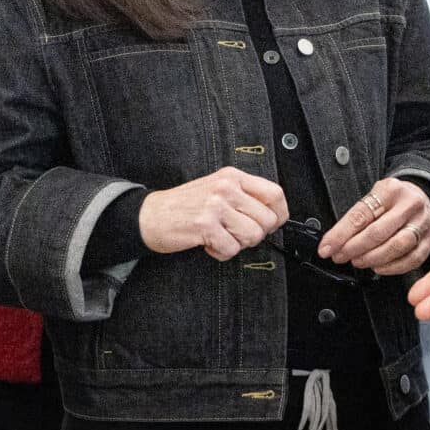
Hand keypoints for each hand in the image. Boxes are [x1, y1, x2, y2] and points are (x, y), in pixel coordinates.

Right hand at [139, 168, 289, 259]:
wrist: (150, 215)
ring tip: (220, 237)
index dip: (279, 214)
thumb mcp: (216, 189)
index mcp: (232, 177)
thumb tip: (273, 215)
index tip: (271, 224)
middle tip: (236, 234)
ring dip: (237, 244)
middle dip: (255, 234)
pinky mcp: (204, 225)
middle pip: (267, 219)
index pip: (275, 194)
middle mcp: (226, 188)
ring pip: (252, 236)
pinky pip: (231, 249)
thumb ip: (243, 196)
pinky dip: (221, 253)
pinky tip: (209, 244)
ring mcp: (215, 205)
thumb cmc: (184, 206)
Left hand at [320, 177, 429, 275]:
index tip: (326, 248)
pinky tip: (378, 267)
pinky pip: (412, 259)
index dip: (340, 235)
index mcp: (391, 190)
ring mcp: (424, 223)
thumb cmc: (392, 200)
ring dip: (372, 259)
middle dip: (354, 248)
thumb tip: (333, 242)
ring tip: (357, 261)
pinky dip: (392, 268)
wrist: (421, 197)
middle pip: (378, 232)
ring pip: (396, 247)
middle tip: (340, 257)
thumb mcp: (373, 197)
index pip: (361, 215)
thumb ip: (356, 217)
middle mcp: (411, 204)